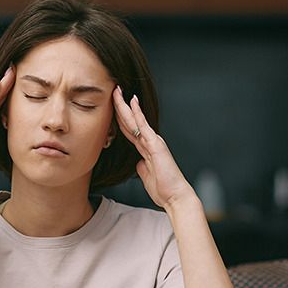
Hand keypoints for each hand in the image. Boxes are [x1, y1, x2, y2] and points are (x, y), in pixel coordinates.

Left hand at [112, 88, 194, 209]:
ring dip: (124, 105)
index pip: (129, 130)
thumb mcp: (146, 176)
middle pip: (130, 121)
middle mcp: (150, 142)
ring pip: (135, 120)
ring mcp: (153, 141)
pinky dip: (137, 113)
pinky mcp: (156, 145)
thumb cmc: (163, 189)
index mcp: (146, 149)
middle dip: (120, 106)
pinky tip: (132, 102)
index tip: (111, 107)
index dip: (120, 118)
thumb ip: (141, 167)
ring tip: (117, 91)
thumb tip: (137, 163)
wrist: (175, 196)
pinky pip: (144, 126)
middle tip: (112, 91)